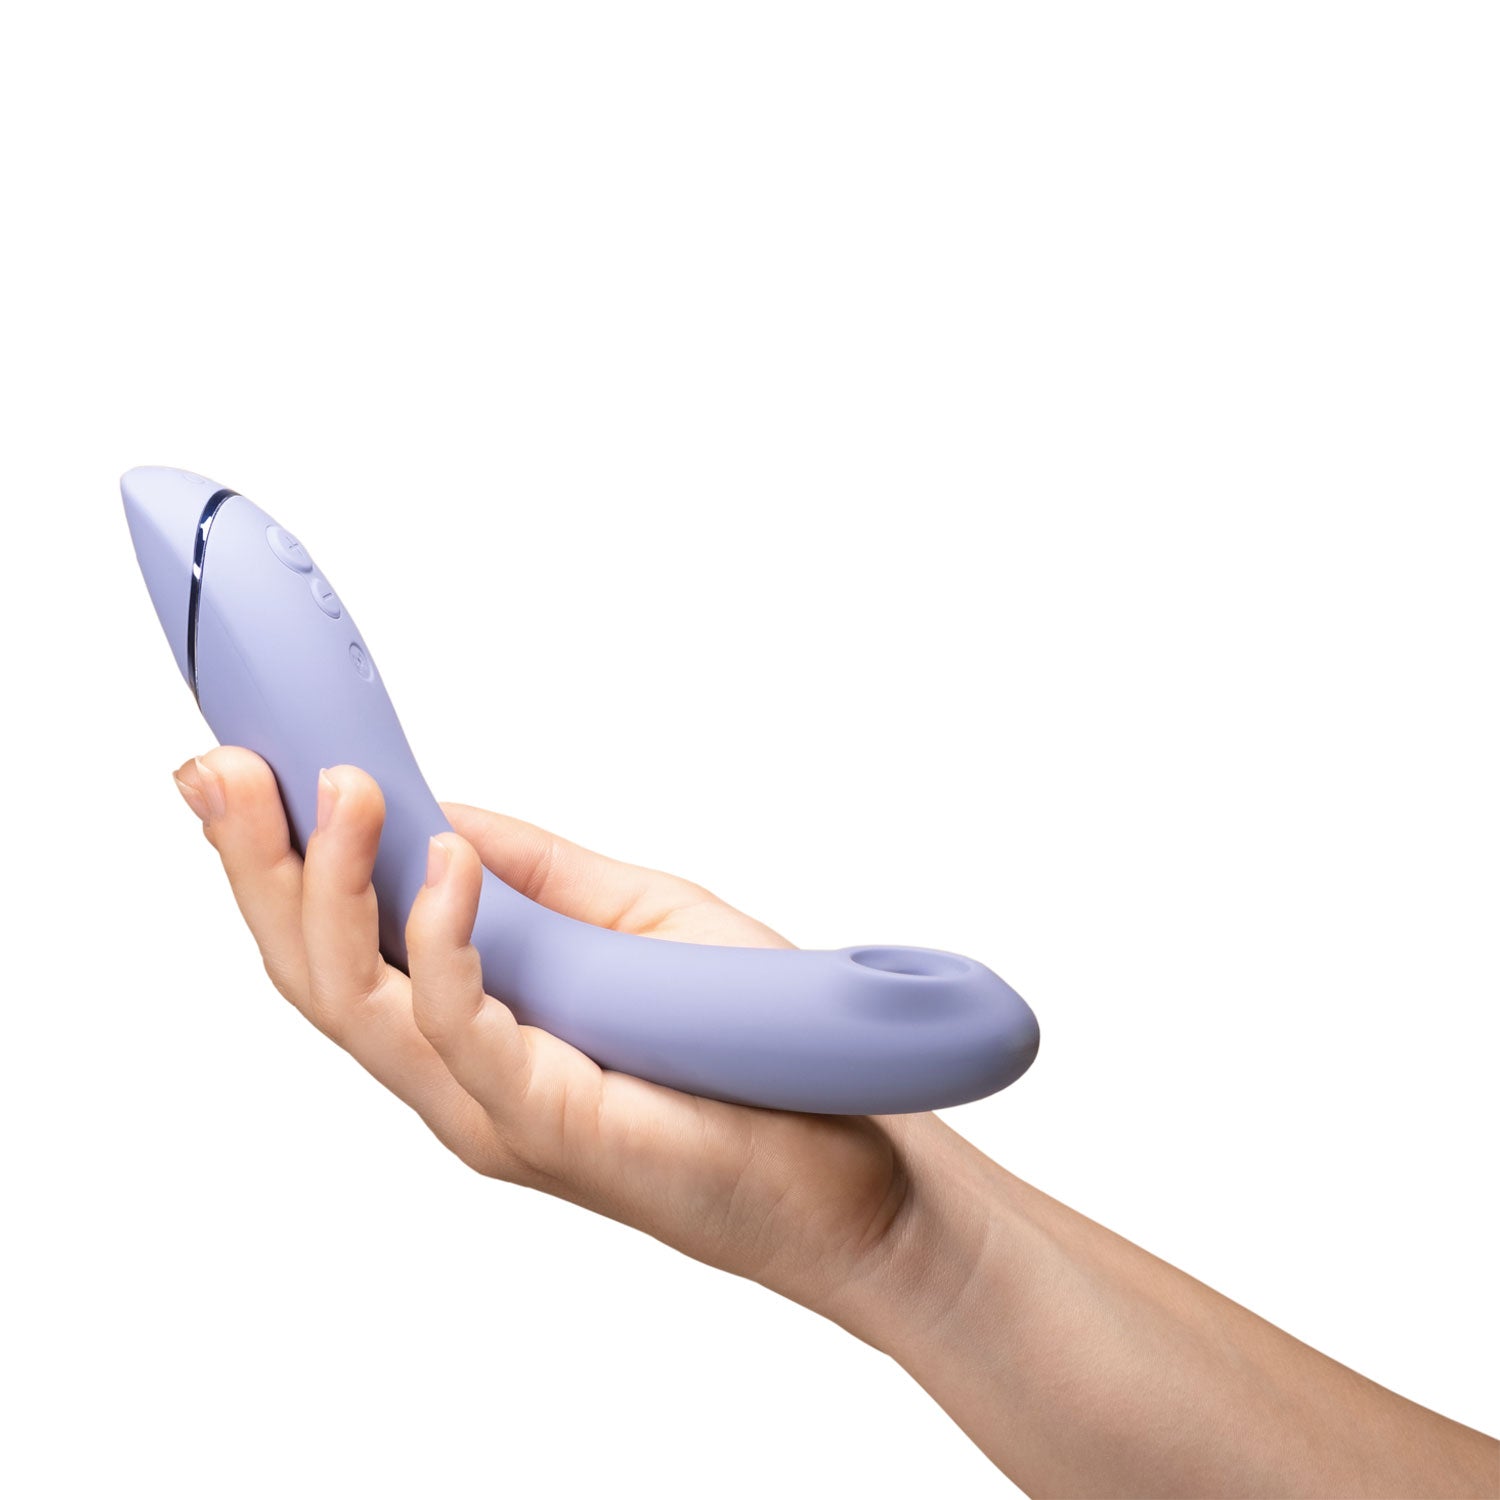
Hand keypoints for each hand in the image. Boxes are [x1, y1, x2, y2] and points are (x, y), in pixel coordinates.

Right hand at [172, 748, 937, 1324]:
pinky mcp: (546, 1123)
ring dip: (328, 887)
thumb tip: (437, 805)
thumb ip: (530, 879)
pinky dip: (438, 939)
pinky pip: (461, 1026)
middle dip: (258, 865)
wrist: (858, 1168)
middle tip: (223, 766)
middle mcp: (456, 1074)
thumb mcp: (627, 924)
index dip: (270, 859)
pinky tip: (443, 860)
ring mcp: (490, 1106)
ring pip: (358, 1003)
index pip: (335, 942)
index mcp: (466, 1026)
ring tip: (332, 787)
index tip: (229, 766)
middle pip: (315, 971)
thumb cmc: (748, 1047)